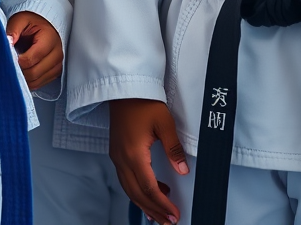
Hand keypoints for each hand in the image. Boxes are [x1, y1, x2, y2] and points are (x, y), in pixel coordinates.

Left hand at [6, 11, 62, 89]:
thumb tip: (7, 42)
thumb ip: (13, 29)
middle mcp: (57, 52)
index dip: (16, 62)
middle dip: (19, 71)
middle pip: (34, 73)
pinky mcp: (55, 72)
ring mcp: (57, 64)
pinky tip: (23, 72)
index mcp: (50, 38)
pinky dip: (29, 82)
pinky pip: (39, 84)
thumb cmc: (31, 24)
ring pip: (36, 81)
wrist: (42, 27)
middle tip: (9, 65)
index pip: (31, 59)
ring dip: (23, 78)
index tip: (9, 58)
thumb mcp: (20, 20)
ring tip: (16, 68)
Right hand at [109, 98, 188, 224]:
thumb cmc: (144, 102)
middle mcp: (122, 159)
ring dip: (145, 203)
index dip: (162, 204)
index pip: (148, 188)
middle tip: (169, 221)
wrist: (125, 88)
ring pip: (130, 189)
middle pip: (137, 194)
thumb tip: (183, 171)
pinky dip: (138, 190)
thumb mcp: (165, 123)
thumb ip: (173, 148)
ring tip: (161, 213)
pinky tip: (152, 191)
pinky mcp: (117, 153)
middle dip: (154, 210)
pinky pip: (126, 179)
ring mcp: (117, 157)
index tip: (174, 214)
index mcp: (133, 154)